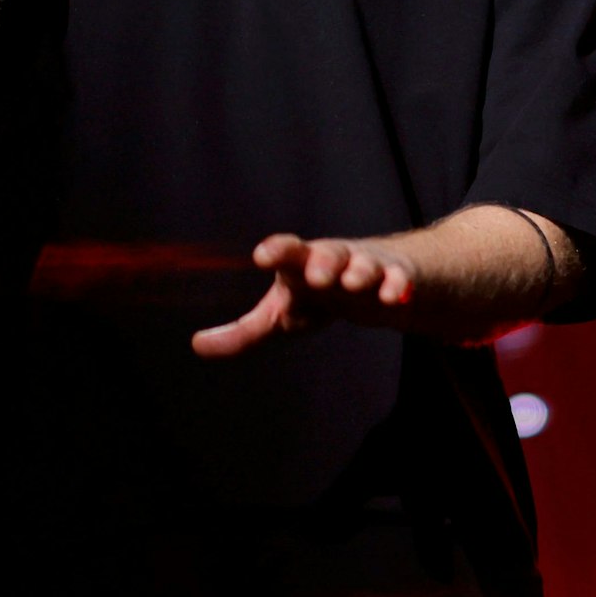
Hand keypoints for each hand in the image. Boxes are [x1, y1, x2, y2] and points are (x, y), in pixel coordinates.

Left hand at [190, 234, 417, 358]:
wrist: (377, 280)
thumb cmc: (320, 296)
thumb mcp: (282, 314)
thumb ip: (242, 332)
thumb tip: (196, 345)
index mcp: (301, 265)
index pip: (286, 252)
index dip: (276, 251)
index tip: (262, 256)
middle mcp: (333, 258)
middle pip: (328, 253)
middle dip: (323, 262)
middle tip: (317, 276)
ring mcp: (367, 265)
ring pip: (364, 264)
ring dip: (359, 272)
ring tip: (353, 284)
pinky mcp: (398, 276)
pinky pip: (399, 279)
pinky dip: (396, 286)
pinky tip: (393, 297)